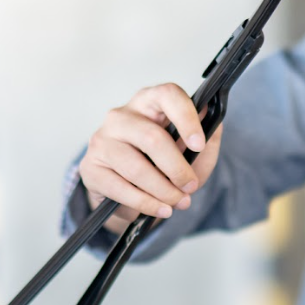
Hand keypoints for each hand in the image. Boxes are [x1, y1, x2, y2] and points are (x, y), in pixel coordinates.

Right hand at [79, 83, 223, 233]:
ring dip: (163, 190)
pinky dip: (145, 203)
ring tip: (179, 202)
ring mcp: (102, 140)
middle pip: (152, 138)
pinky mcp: (90, 167)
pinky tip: (160, 209)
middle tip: (191, 187)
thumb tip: (214, 116)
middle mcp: (121, 115)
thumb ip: (208, 135)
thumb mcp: (194, 151)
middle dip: (177, 168)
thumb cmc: (165, 164)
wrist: (132, 192)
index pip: (167, 95)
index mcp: (149, 102)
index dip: (186, 118)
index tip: (199, 144)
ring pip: (136, 167)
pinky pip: (120, 188)